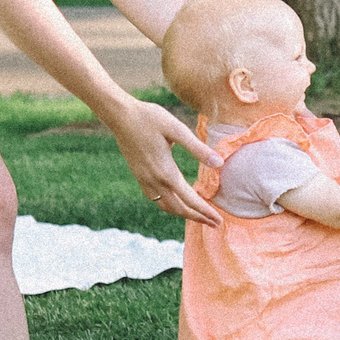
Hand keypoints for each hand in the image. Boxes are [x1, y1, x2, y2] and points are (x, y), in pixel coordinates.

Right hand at [108, 98, 225, 225]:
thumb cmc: (150, 118)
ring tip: (198, 217)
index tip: (218, 221)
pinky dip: (169, 206)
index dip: (205, 212)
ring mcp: (144, 179)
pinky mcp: (138, 175)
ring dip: (183, 213)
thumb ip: (198, 148)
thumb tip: (219, 163)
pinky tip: (176, 202)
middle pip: (178, 208)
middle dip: (197, 217)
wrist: (120, 115)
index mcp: (166, 172)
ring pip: (165, 206)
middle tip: (214, 224)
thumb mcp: (177, 129)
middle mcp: (154, 181)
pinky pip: (155, 198)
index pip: (189, 199)